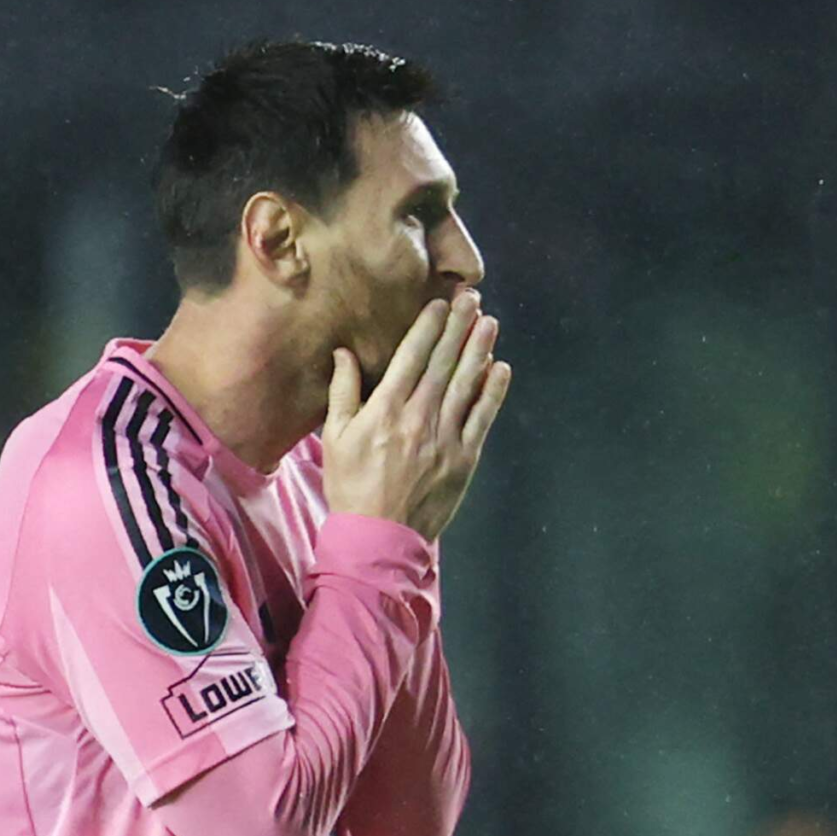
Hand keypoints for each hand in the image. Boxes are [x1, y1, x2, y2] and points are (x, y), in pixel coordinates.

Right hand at [323, 289, 511, 542]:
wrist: (380, 537)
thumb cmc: (351, 487)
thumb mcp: (336, 438)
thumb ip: (343, 392)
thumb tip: (344, 352)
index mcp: (385, 410)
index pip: (411, 357)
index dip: (428, 327)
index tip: (440, 303)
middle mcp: (418, 418)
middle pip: (443, 363)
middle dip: (459, 327)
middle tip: (472, 298)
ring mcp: (445, 438)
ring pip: (467, 385)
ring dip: (480, 350)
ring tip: (490, 322)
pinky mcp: (464, 459)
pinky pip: (482, 418)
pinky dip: (493, 392)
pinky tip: (500, 369)